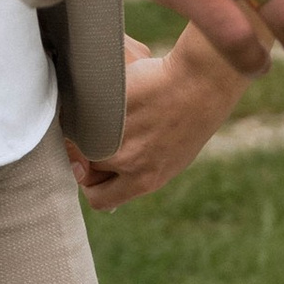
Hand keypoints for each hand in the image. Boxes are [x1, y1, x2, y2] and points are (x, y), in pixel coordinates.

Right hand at [69, 35, 246, 211]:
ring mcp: (115, 134)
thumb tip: (117, 179)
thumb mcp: (174, 160)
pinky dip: (92, 108)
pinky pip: (85, 113)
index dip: (94, 187)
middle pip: (86, 171)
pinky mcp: (106, 108)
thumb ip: (141, 173)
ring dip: (89, 133)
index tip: (98, 172)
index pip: (100, 200)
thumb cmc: (193, 120)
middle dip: (89, 159)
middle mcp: (126, 161)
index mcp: (144, 180)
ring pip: (82, 143)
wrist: (201, 83)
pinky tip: (112, 98)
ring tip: (112, 116)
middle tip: (106, 138)